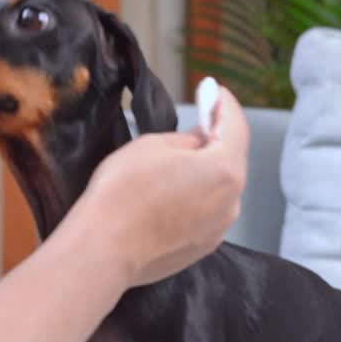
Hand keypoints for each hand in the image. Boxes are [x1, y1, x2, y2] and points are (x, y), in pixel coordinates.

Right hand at [75, 87, 248, 286]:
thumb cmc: (125, 189)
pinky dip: (197, 200)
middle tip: (200, 122)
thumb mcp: (153, 146)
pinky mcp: (202, 249)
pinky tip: (174, 197)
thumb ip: (188, 139)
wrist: (104, 250)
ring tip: (183, 163)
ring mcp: (219, 229)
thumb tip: (202, 140)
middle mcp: (232, 201)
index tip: (216, 91)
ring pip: (219, 191)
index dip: (225, 105)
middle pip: (230, 161)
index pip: (236, 127)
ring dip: (207, 173)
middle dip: (217, 140)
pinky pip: (206, 214)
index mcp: (225, 169)